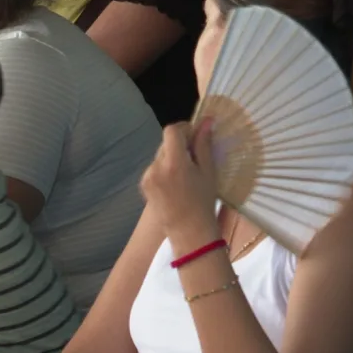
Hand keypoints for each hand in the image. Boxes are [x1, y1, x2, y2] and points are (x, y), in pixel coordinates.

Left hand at [140, 120, 219, 239]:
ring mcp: (147, 176)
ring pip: (160, 155)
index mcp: (174, 163)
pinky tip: (175, 183)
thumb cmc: (203, 202)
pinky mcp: (143, 184)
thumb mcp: (208, 171)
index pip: (172, 131)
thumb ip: (204, 144)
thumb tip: (206, 120)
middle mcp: (156, 167)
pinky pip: (154, 167)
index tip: (194, 135)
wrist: (188, 231)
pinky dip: (164, 168)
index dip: (184, 129)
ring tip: (186, 174)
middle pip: (166, 143)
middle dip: (180, 144)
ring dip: (172, 156)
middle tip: (195, 157)